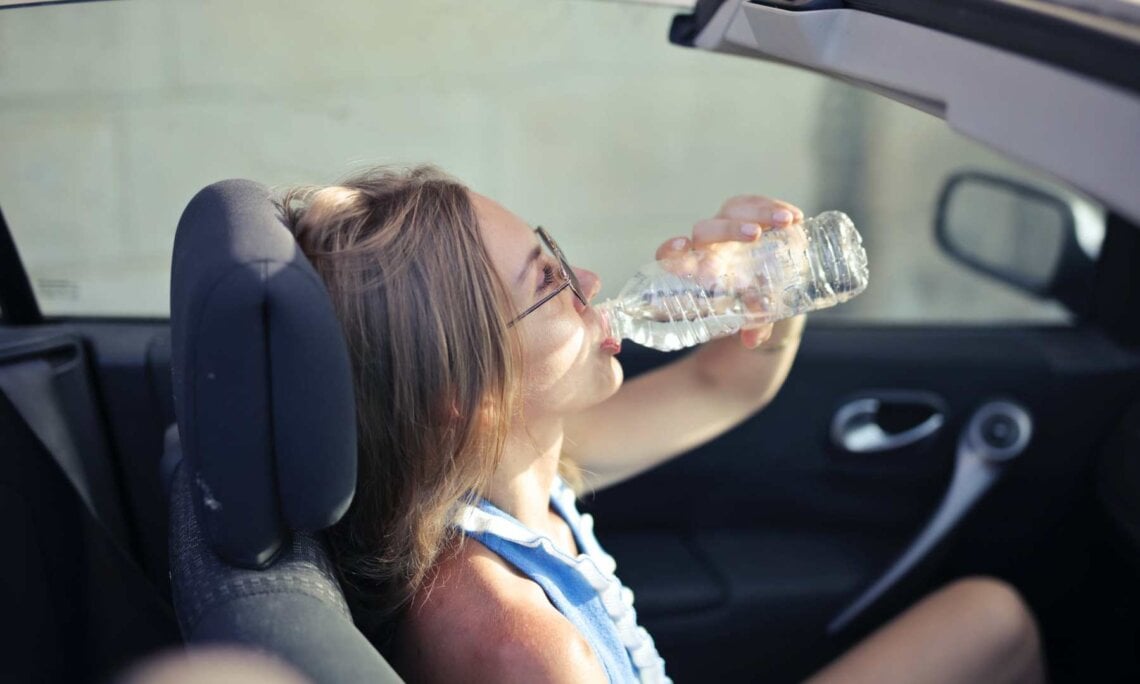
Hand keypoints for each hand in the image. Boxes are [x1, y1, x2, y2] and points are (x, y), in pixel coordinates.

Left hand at [653, 195, 804, 348]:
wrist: (762, 289)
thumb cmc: (743, 304)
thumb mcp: (747, 317)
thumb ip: (751, 326)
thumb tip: (752, 340)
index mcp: (695, 270)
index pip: (670, 256)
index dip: (671, 250)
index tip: (681, 245)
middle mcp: (707, 245)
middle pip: (705, 230)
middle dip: (729, 230)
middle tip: (755, 235)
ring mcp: (727, 226)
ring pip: (733, 210)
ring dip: (759, 213)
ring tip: (786, 223)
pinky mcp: (748, 215)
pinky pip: (756, 204)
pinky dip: (774, 207)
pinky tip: (795, 217)